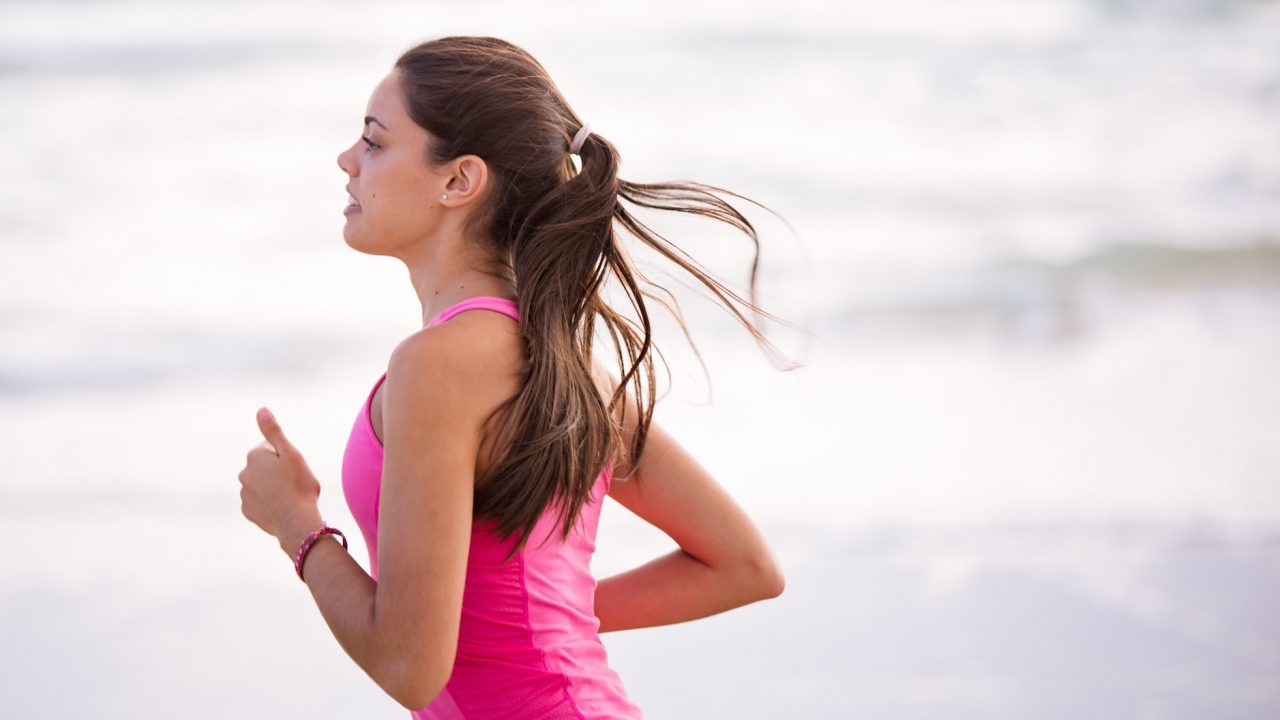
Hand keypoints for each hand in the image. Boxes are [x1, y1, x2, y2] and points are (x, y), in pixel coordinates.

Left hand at [238, 407, 324, 548]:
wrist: (296, 522)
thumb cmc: (298, 485)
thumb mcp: (290, 453)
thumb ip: (273, 432)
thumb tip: (261, 410)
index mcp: (255, 456)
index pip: (270, 448)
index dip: (286, 456)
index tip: (295, 467)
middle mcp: (244, 473)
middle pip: (264, 467)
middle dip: (277, 472)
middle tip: (295, 482)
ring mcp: (244, 494)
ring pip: (261, 485)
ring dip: (272, 488)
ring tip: (290, 497)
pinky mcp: (248, 511)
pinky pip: (259, 502)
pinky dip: (269, 503)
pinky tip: (282, 508)